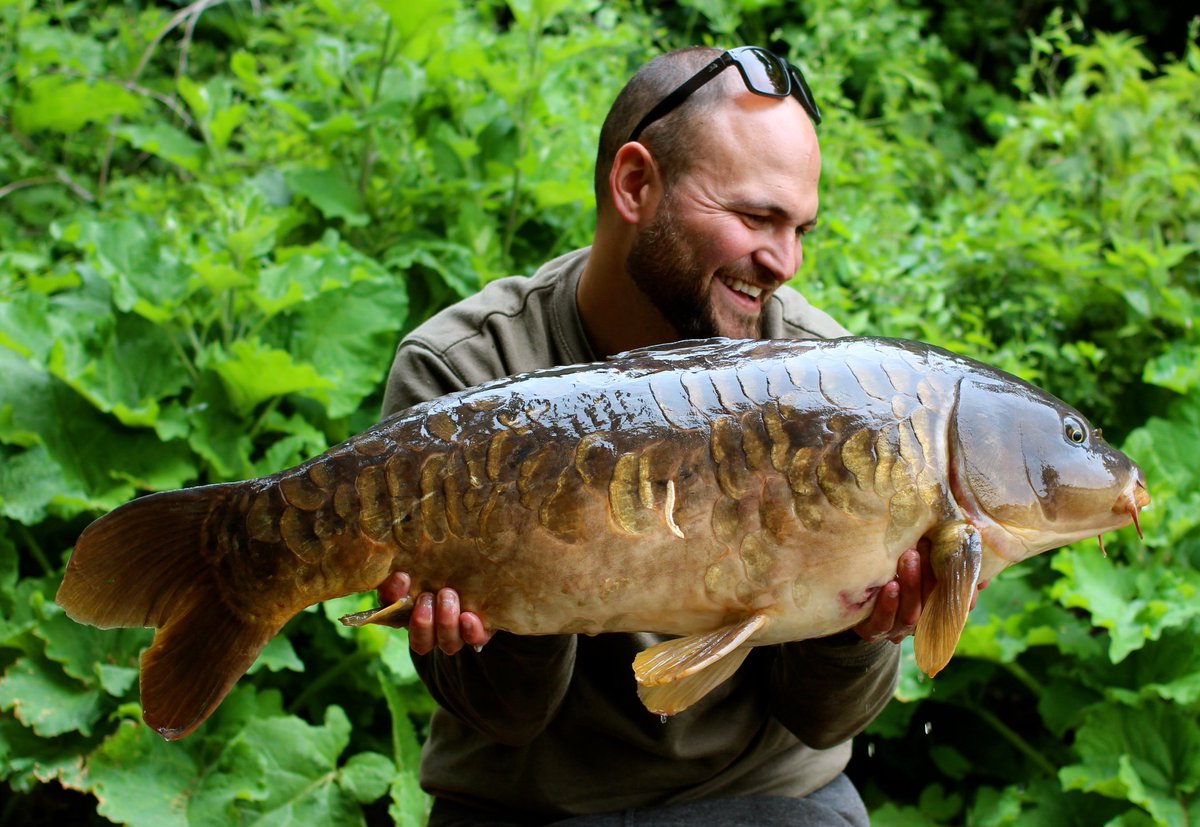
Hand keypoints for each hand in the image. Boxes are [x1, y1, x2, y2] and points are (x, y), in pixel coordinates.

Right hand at [377, 572, 492, 655]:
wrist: (483, 569)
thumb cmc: (447, 564)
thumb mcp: (428, 562)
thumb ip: (412, 563)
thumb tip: (400, 563)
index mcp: (410, 613)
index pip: (392, 615)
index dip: (393, 600)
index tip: (402, 577)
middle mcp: (432, 630)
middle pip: (420, 641)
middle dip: (422, 622)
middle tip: (427, 596)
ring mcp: (456, 633)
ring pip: (447, 644)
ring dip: (445, 623)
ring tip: (447, 595)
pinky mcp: (479, 631)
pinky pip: (475, 639)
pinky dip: (471, 630)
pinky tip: (468, 617)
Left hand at [852, 542, 988, 643]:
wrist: (848, 595)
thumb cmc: (888, 575)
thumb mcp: (916, 569)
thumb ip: (943, 565)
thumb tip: (981, 571)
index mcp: (932, 610)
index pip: (956, 605)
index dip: (965, 592)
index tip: (967, 569)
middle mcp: (918, 623)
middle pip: (932, 604)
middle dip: (931, 575)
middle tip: (926, 544)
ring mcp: (895, 629)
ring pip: (910, 613)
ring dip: (912, 584)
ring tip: (908, 557)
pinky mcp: (871, 631)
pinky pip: (882, 622)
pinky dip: (888, 605)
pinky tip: (890, 585)